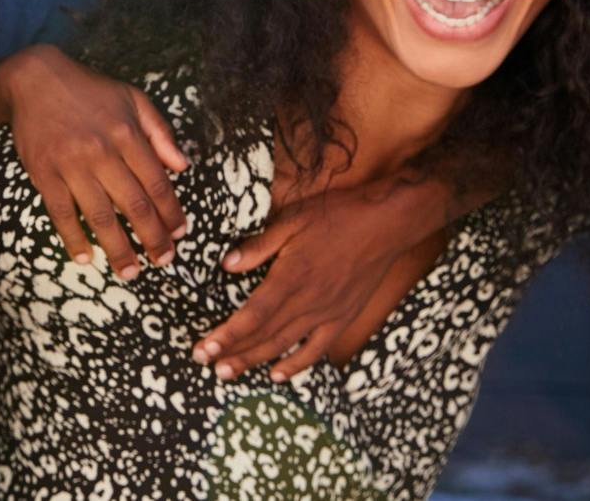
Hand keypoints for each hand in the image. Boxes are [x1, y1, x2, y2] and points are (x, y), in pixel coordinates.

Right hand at [0, 45, 188, 280]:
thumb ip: (161, 133)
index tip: (180, 234)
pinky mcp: (44, 174)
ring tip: (130, 271)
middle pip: (133, 205)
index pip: (156, 183)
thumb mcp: (133, 99)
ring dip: (118, 248)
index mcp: (127, 134)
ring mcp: (71, 165)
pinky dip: (74, 238)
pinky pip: (61, 213)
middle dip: (152, 238)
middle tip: (164, 262)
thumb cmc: (89, 91)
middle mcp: (102, 152)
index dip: (171, 213)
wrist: (35, 80)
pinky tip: (86, 257)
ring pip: (100, 216)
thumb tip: (183, 166)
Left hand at [192, 173, 455, 382]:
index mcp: (291, 277)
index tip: (203, 348)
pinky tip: (277, 374)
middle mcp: (308, 302)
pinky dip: (296, 365)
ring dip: (255, 361)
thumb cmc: (338, 216)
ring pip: (285, 345)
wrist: (387, 223)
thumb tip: (226, 265)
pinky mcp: (343, 317)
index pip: (252, 315)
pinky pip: (317, 349)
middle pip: (264, 336)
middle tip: (204, 364)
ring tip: (228, 373)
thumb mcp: (292, 220)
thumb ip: (259, 246)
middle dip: (232, 353)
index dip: (226, 335)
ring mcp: (327, 313)